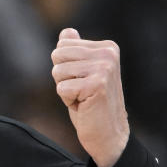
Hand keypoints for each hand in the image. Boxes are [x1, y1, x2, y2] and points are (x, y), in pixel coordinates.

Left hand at [51, 28, 129, 166]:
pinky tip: (84, 105)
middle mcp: (108, 54)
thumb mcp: (82, 74)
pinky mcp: (97, 85)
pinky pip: (61, 88)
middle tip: (81, 91)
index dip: (65, 68)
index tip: (83, 81)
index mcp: (107, 47)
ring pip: (57, 72)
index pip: (62, 46)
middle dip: (62, 77)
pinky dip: (67, 101)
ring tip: (83, 98)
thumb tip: (67, 32)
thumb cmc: (92, 103)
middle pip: (57, 55)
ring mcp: (104, 68)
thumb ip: (75, 51)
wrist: (108, 134)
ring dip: (65, 90)